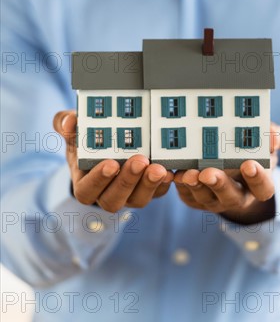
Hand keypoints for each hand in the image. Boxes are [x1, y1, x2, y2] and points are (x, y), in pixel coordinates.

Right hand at [53, 110, 173, 212]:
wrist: (106, 146)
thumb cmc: (86, 140)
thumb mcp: (73, 131)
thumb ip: (65, 124)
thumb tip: (69, 122)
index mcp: (85, 184)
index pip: (87, 191)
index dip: (99, 180)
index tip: (110, 163)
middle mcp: (107, 194)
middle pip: (114, 199)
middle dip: (127, 181)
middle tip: (139, 161)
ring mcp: (129, 195)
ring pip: (139, 199)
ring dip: (148, 184)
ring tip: (158, 167)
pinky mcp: (149, 190)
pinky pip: (158, 192)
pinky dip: (164, 183)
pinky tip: (170, 170)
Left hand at [174, 123, 279, 224]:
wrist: (230, 166)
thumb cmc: (250, 153)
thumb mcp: (264, 143)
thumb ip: (272, 137)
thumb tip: (275, 138)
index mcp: (258, 185)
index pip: (263, 188)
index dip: (257, 178)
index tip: (249, 164)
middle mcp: (237, 197)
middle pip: (230, 197)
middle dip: (219, 184)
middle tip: (208, 172)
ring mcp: (214, 200)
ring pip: (204, 197)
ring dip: (195, 185)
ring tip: (188, 173)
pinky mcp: (194, 199)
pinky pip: (186, 194)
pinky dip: (179, 184)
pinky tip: (174, 172)